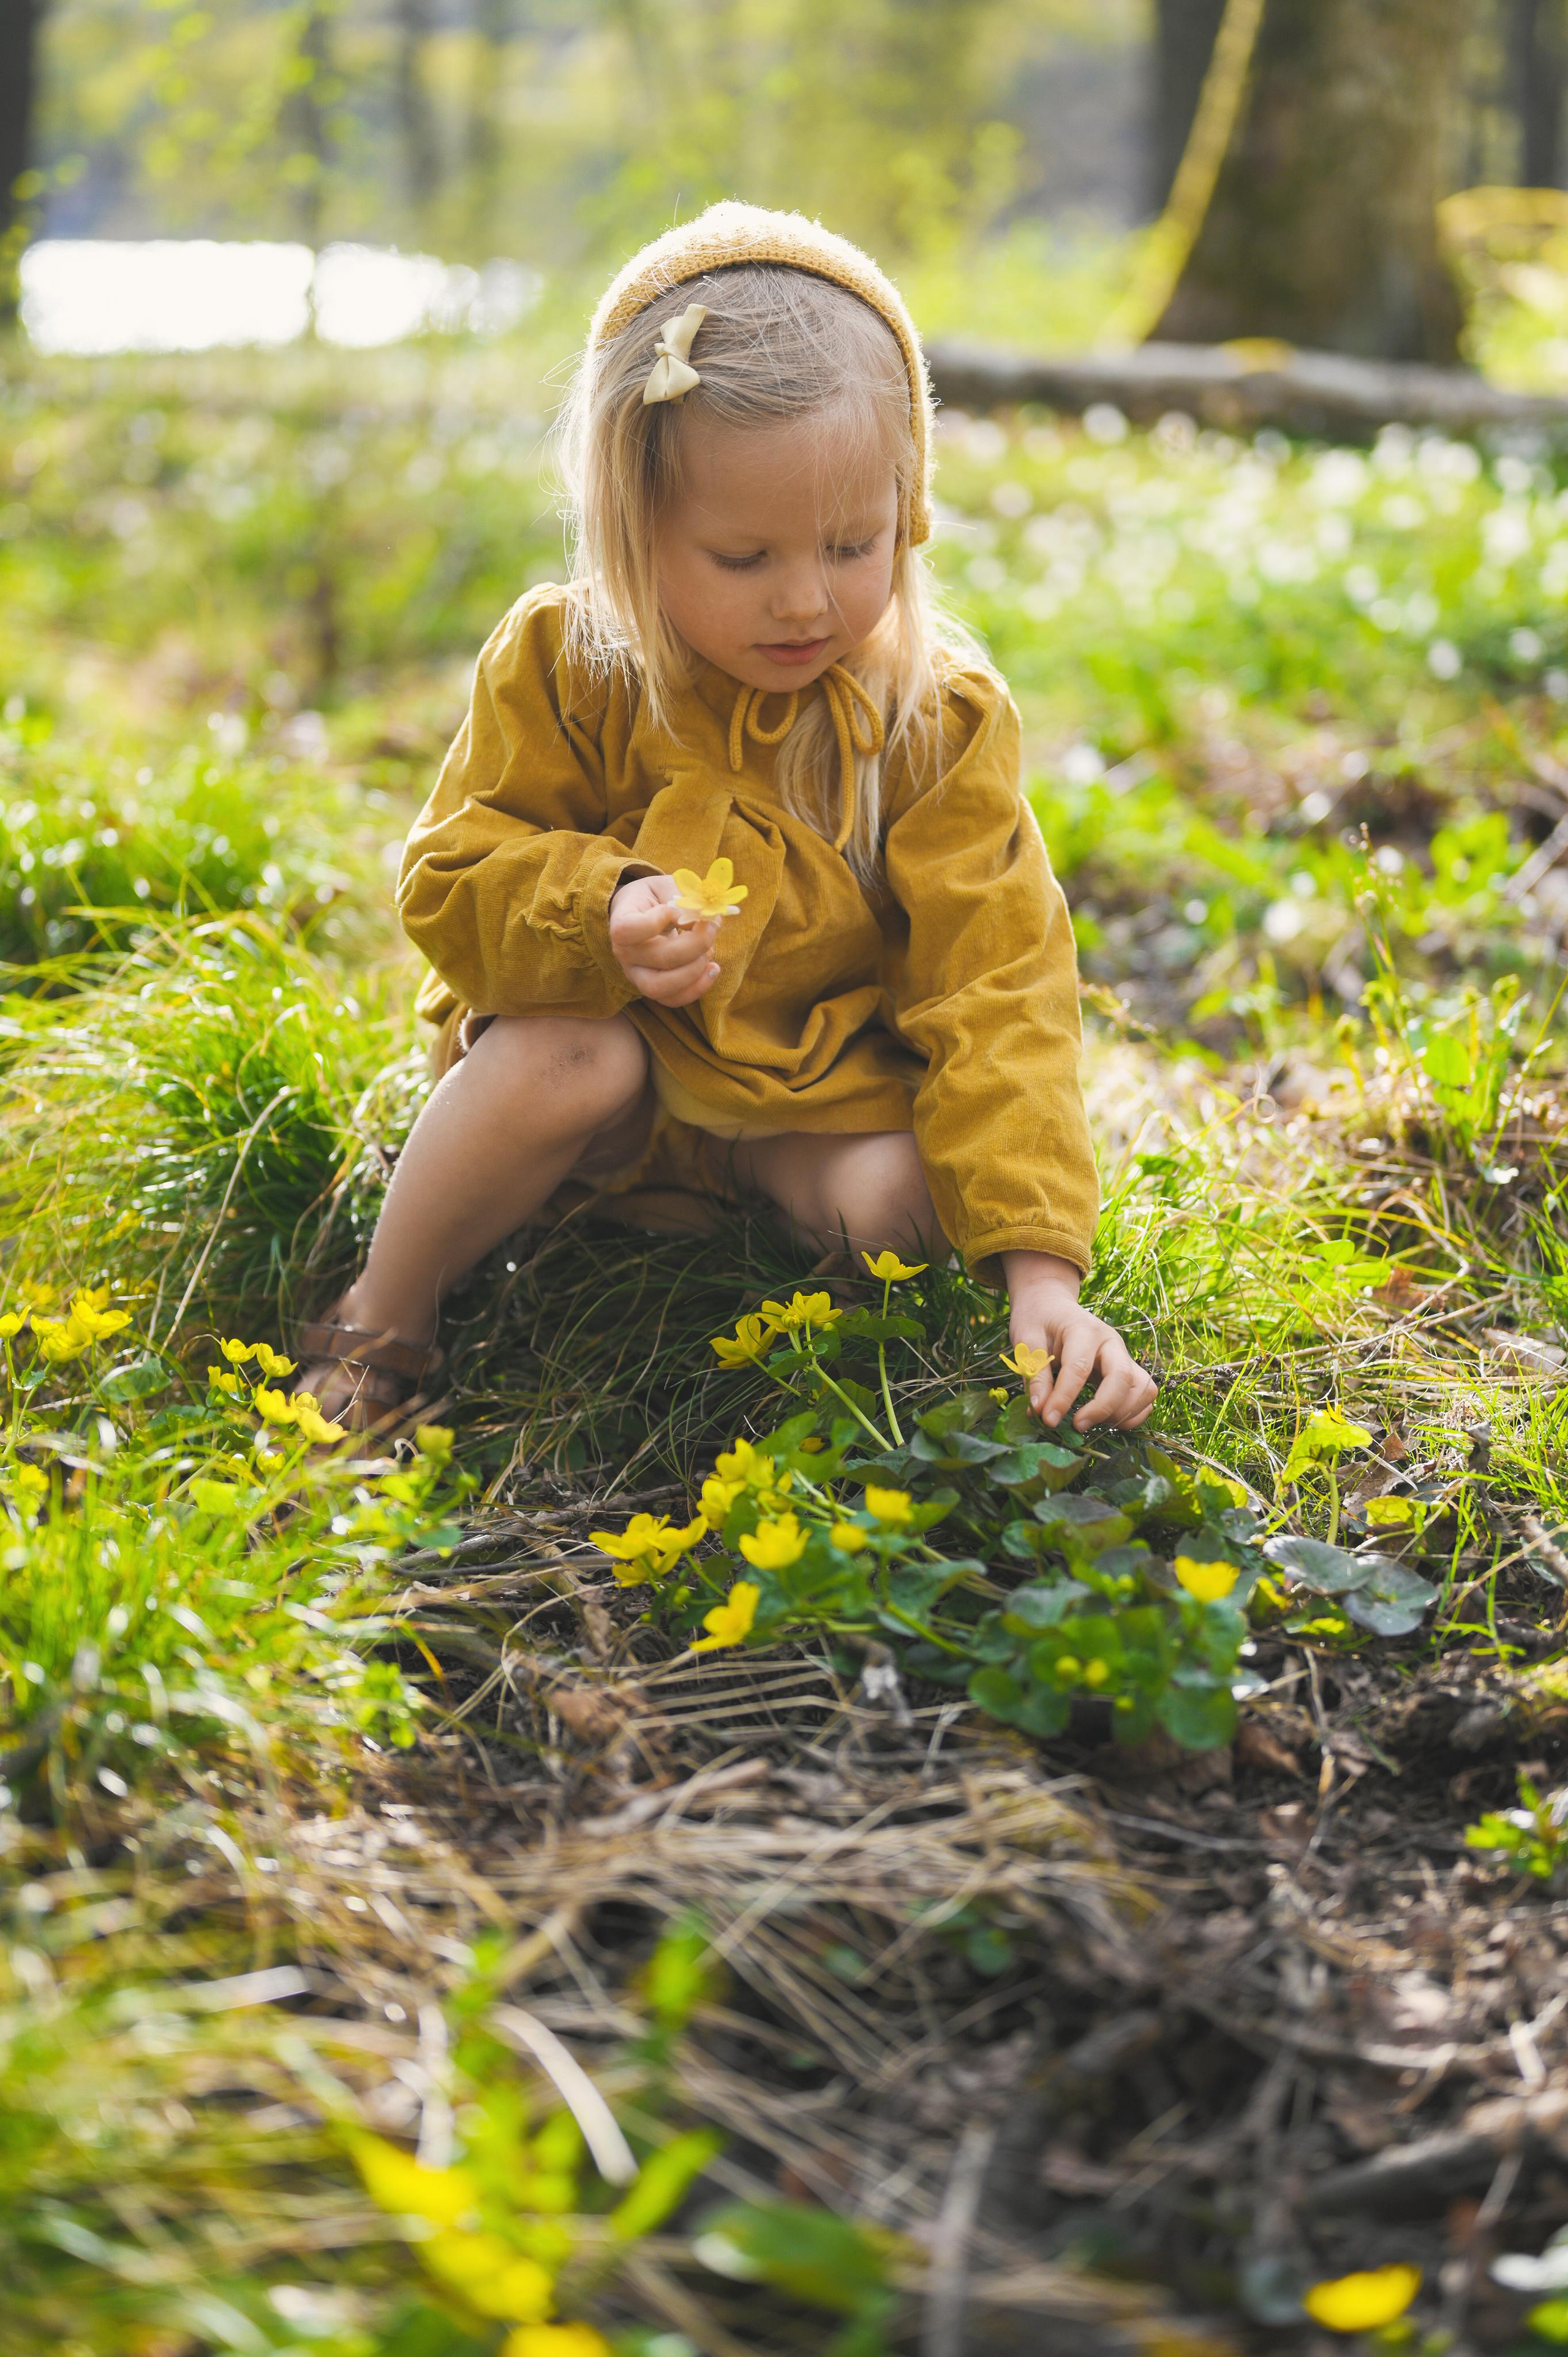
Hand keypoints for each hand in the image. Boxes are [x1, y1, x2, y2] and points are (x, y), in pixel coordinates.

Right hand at [609, 873, 720, 1007]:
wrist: (645, 914)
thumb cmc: (656, 897)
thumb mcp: (667, 887)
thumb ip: (684, 900)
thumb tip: (701, 923)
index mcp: (621, 921)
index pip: (626, 931)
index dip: (654, 922)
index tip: (670, 910)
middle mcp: (624, 953)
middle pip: (658, 958)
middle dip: (695, 943)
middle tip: (711, 926)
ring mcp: (636, 974)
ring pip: (661, 987)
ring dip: (695, 971)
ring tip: (710, 952)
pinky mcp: (653, 988)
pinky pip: (672, 999)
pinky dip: (698, 988)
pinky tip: (713, 968)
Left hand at [1002, 1250, 1156, 1433]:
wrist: (1053, 1307)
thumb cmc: (1039, 1320)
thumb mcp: (1027, 1340)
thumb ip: (1035, 1374)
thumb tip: (1040, 1410)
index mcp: (1083, 1329)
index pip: (1079, 1368)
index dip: (1064, 1398)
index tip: (1049, 1419)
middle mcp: (1111, 1342)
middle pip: (1122, 1377)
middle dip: (1102, 1408)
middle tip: (1077, 1425)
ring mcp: (1124, 1355)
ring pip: (1142, 1389)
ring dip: (1121, 1413)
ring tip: (1091, 1421)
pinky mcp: (1129, 1369)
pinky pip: (1145, 1396)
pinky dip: (1132, 1414)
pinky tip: (1107, 1420)